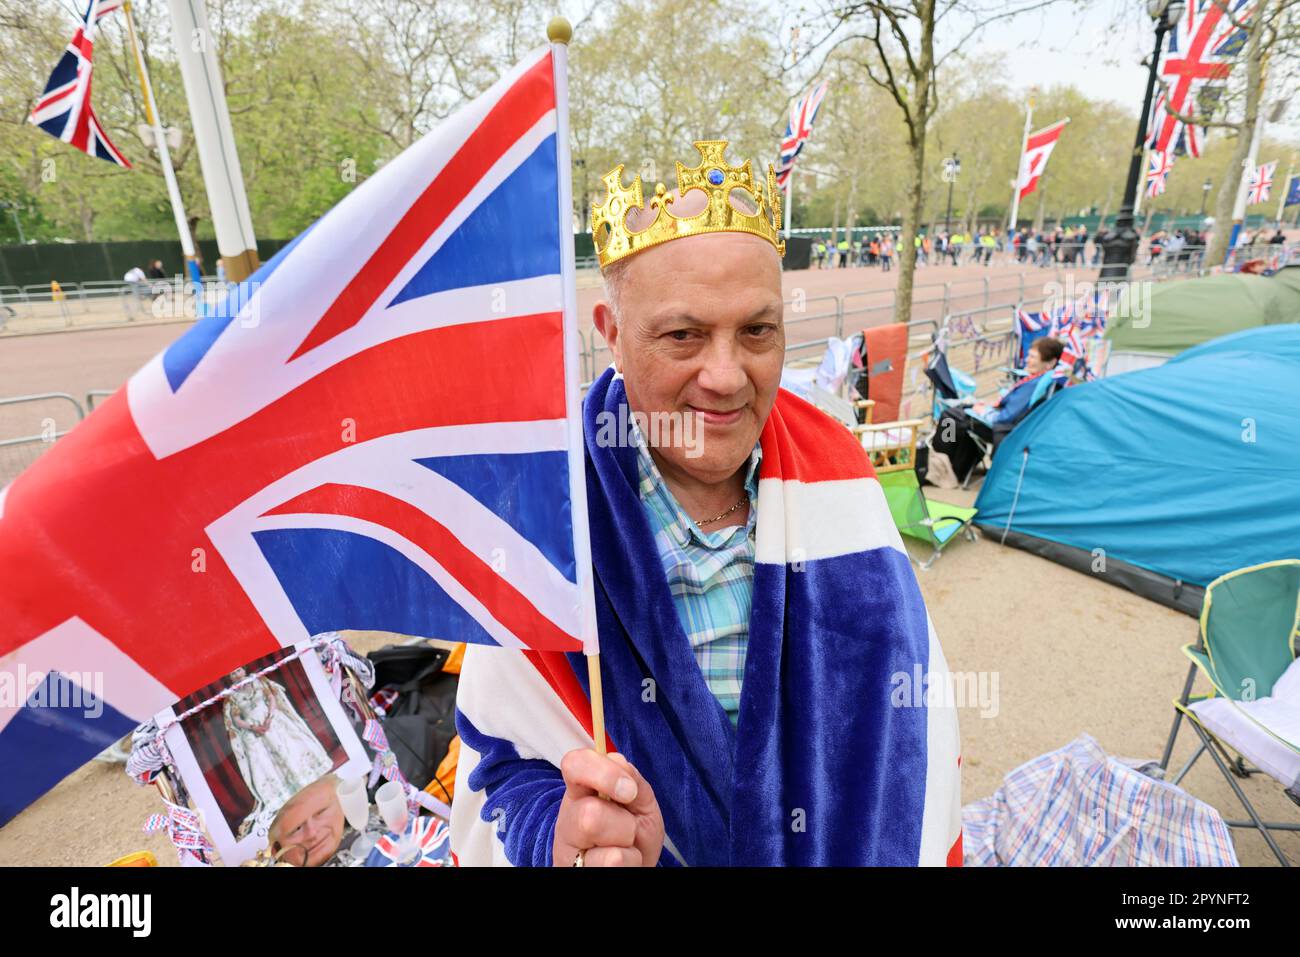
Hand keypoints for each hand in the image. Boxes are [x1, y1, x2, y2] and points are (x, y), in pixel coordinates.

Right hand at [553, 749, 663, 866]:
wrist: (635, 869)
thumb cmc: (635, 837)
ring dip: (627, 843)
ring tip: (624, 848)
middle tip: (629, 831)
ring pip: (598, 834)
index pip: (574, 764)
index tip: (629, 791)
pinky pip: (613, 862)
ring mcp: (568, 850)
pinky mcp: (573, 870)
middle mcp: (568, 818)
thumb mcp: (642, 805)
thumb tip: (618, 763)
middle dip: (623, 823)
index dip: (603, 772)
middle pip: (589, 812)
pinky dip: (630, 863)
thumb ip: (634, 780)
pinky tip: (621, 865)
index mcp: (582, 792)